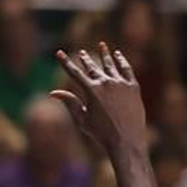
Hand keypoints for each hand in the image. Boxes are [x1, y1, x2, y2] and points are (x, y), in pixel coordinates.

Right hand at [51, 42, 147, 160]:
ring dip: (105, 54)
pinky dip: (121, 61)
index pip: (74, 72)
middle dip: (85, 59)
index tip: (58, 53)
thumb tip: (53, 92)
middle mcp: (106, 83)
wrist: (126, 141)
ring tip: (102, 45)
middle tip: (82, 52)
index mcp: (91, 90)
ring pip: (110, 64)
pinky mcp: (133, 87)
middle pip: (92, 67)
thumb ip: (69, 102)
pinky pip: (126, 69)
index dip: (65, 62)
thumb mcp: (82, 119)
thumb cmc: (101, 133)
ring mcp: (121, 83)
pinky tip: (118, 55)